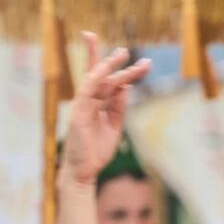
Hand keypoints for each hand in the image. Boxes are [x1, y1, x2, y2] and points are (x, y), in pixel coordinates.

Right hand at [62, 33, 150, 186]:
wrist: (84, 173)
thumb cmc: (96, 152)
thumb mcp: (114, 127)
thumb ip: (119, 108)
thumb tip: (126, 87)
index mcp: (99, 105)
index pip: (111, 82)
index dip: (127, 72)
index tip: (146, 64)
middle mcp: (89, 101)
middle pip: (102, 75)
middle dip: (114, 60)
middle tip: (129, 51)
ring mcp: (82, 105)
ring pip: (96, 79)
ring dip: (108, 64)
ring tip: (123, 53)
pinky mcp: (77, 113)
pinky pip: (86, 90)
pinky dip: (95, 77)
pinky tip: (105, 68)